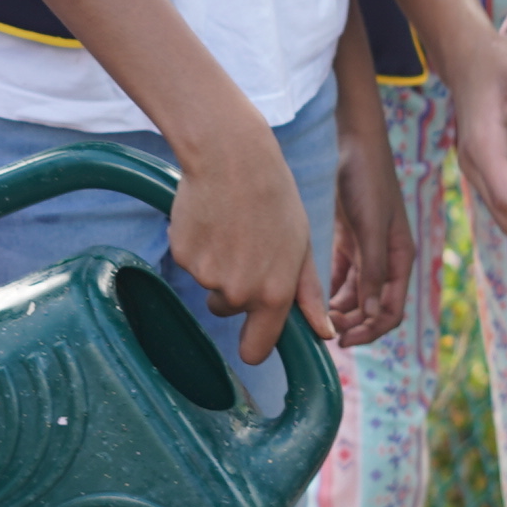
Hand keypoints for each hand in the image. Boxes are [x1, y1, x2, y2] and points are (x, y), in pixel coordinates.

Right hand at [171, 112, 326, 369]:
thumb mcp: (301, 245)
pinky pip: (190, 261)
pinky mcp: (182, 254)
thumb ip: (309, 295)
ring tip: (230, 225)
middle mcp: (238, 292)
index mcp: (273, 294)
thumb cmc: (275, 198)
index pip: (255, 350)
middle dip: (234, 287)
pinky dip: (198, 244)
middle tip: (247, 244)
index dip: (253, 346)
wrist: (232, 156)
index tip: (251, 336)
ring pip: (208, 283)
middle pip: (228, 310)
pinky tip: (211, 215)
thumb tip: (324, 334)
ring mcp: (206, 275)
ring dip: (216, 263)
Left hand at [330, 119, 414, 349]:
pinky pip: (337, 275)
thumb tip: (371, 315)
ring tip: (311, 317)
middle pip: (370, 307)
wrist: (352, 139)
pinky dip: (326, 289)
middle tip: (320, 331)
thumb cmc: (367, 179)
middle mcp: (385, 259)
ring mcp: (365, 249)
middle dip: (350, 323)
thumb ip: (372, 271)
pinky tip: (307, 296)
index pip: (391, 310)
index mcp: (400, 259)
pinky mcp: (345, 239)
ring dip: (336, 309)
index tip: (342, 341)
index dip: (370, 331)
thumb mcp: (370, 227)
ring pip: (352, 294)